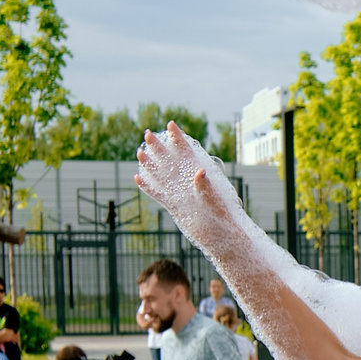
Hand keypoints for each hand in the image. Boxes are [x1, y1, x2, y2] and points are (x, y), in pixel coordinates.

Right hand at [134, 123, 249, 256]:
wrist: (220, 235)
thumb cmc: (223, 215)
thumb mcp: (215, 199)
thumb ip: (205, 185)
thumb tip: (200, 172)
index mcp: (199, 176)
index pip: (187, 152)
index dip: (179, 139)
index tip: (171, 125)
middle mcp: (187, 182)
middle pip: (171, 160)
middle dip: (160, 147)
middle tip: (148, 133)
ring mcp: (180, 193)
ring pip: (161, 175)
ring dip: (150, 164)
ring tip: (140, 152)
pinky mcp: (174, 206)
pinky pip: (158, 194)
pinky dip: (147, 187)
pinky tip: (137, 178)